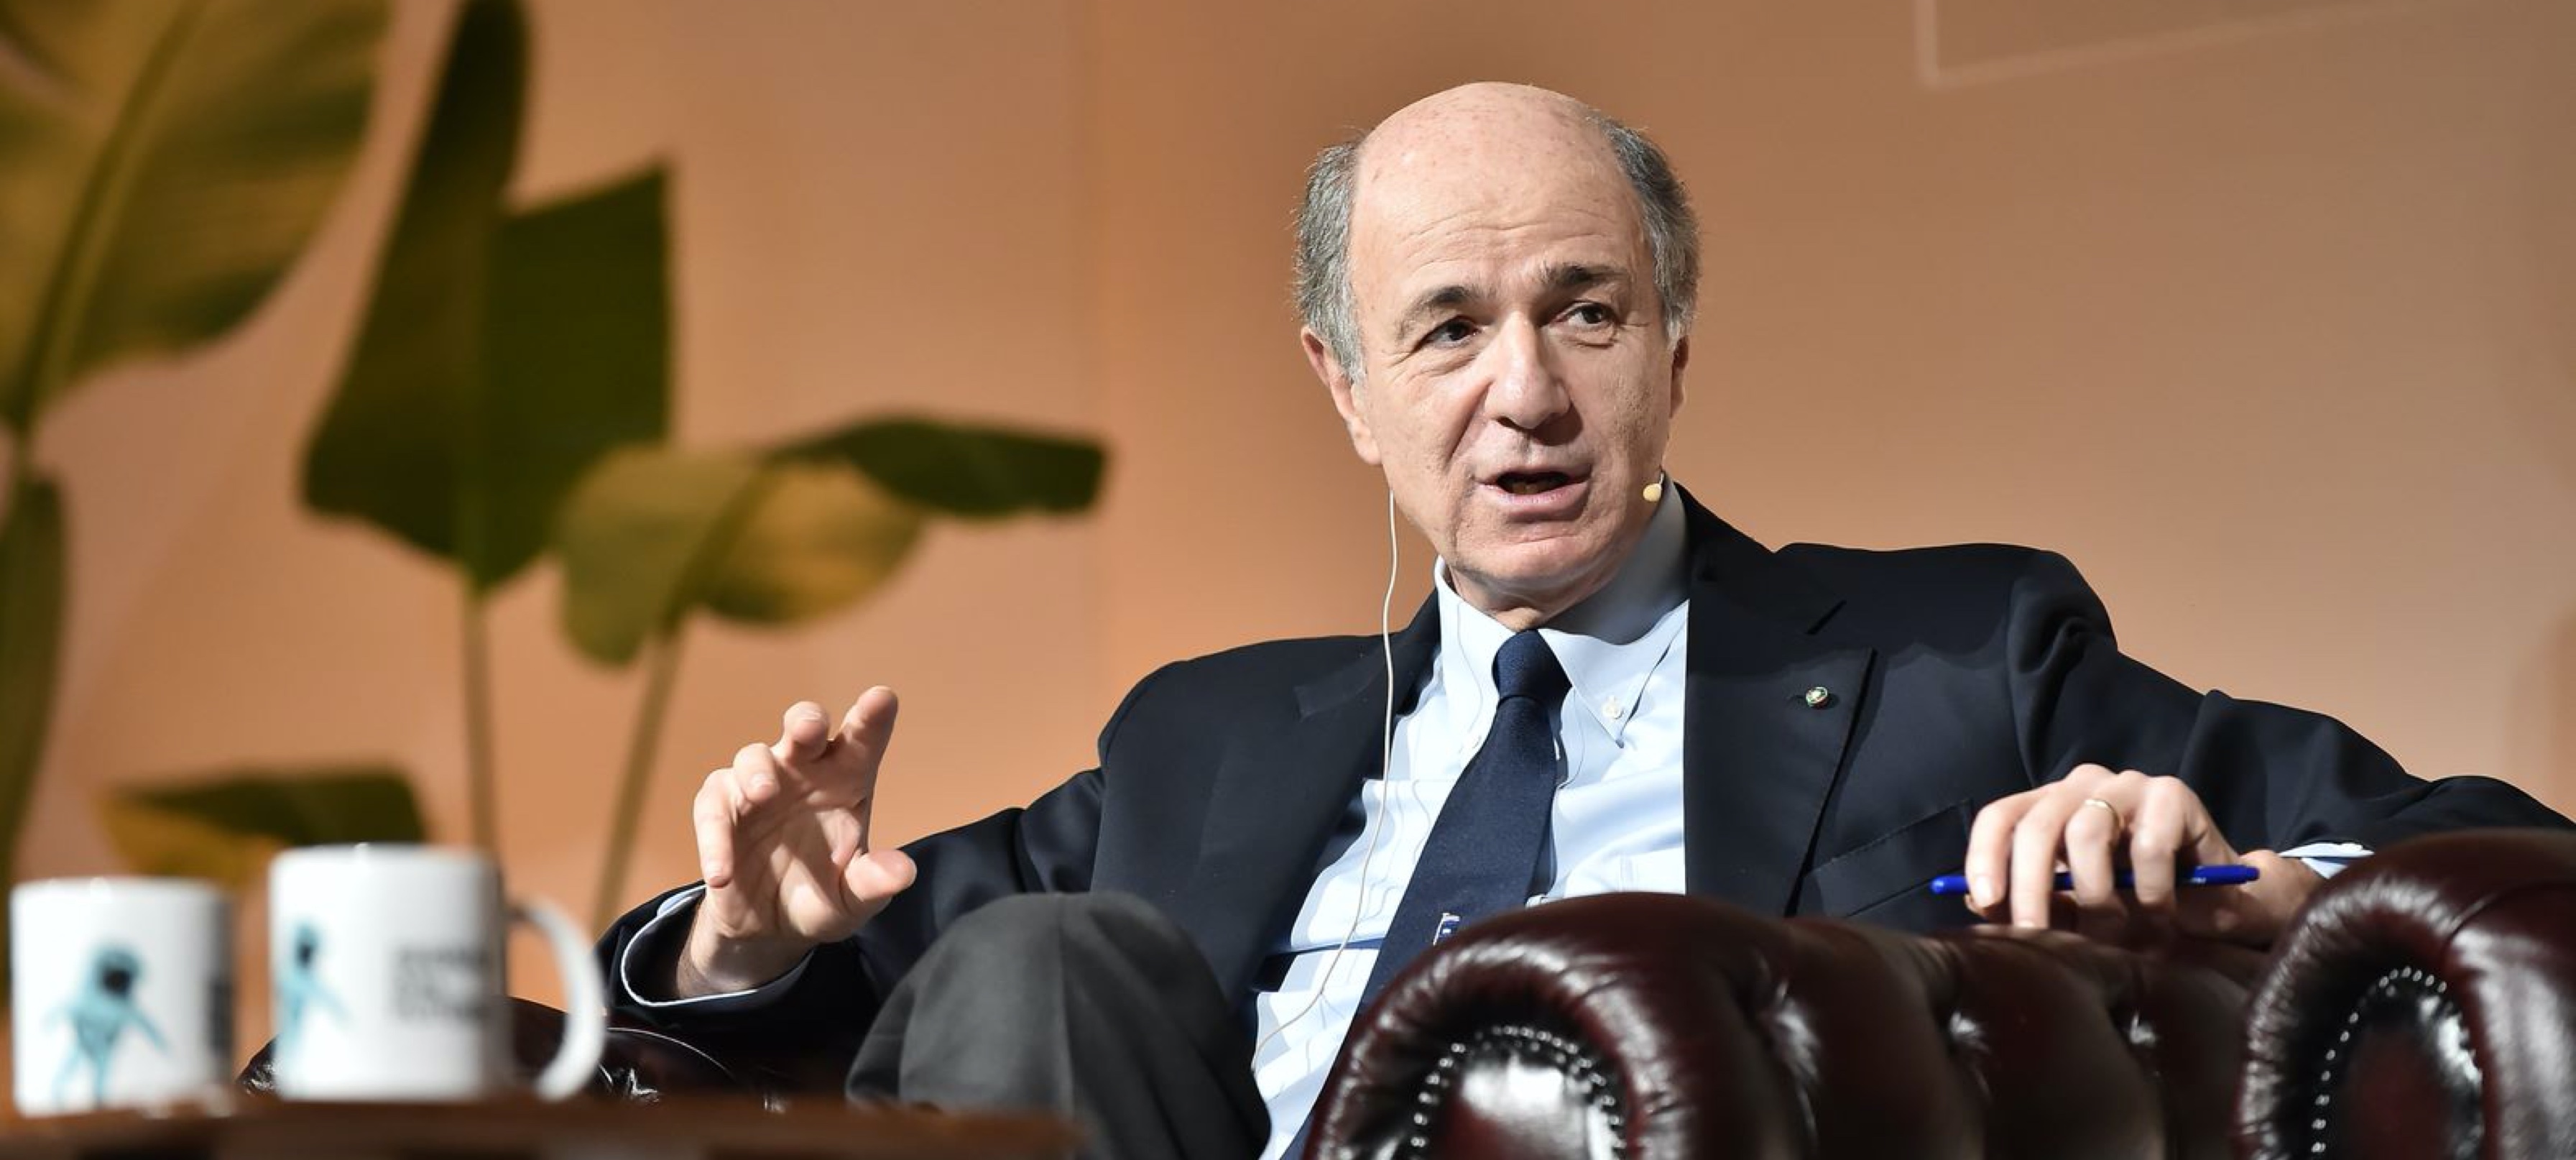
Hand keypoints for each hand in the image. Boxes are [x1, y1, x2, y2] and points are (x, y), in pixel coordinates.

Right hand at [674, 689, 917, 995]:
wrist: (767, 928)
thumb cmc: (820, 897)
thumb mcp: (852, 901)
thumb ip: (873, 884)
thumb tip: (903, 872)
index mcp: (847, 779)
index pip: (862, 741)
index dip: (872, 717)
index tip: (882, 698)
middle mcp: (803, 772)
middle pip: (803, 728)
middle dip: (805, 721)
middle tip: (809, 728)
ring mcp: (757, 786)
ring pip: (753, 758)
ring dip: (756, 771)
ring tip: (763, 793)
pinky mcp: (719, 810)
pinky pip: (713, 811)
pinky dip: (714, 839)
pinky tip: (722, 874)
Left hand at [1962, 764, 2320, 945]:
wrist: (2216, 901)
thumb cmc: (2136, 903)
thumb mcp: (2075, 905)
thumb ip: (2033, 900)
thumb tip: (1977, 904)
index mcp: (2049, 806)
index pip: (2000, 818)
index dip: (1984, 857)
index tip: (1986, 903)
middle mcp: (2082, 786)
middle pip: (2037, 826)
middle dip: (2031, 889)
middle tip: (2038, 937)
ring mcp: (2127, 784)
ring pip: (2086, 833)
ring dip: (2095, 896)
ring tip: (2113, 934)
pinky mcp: (2174, 794)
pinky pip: (2148, 844)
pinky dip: (2149, 890)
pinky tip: (2160, 914)